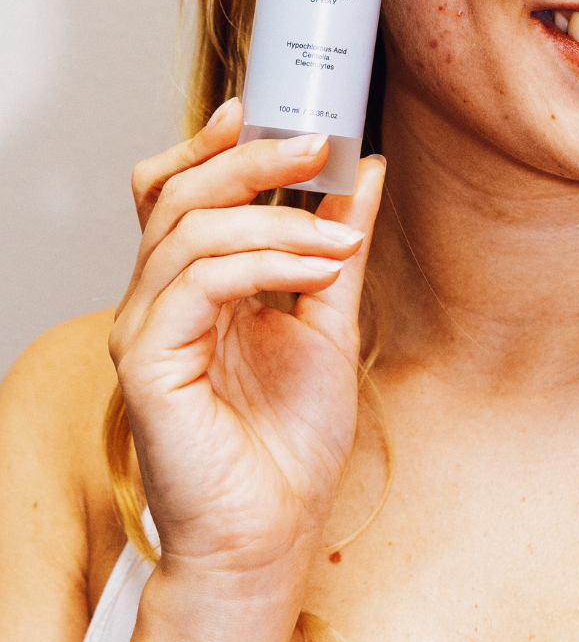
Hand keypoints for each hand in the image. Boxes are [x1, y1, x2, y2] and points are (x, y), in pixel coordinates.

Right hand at [109, 101, 380, 603]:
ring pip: (189, 230)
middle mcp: (159, 301)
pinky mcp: (151, 362)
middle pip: (178, 196)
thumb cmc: (291, 440)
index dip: (209, 145)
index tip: (261, 110)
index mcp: (193, 287)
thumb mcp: (331, 319)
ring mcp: (148, 330)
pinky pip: (198, 282)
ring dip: (277, 219)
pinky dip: (263, 261)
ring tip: (338, 240)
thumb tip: (366, 171)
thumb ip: (338, 243)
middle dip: (251, 159)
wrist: (275, 531)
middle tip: (317, 148)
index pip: (174, 193)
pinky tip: (315, 268)